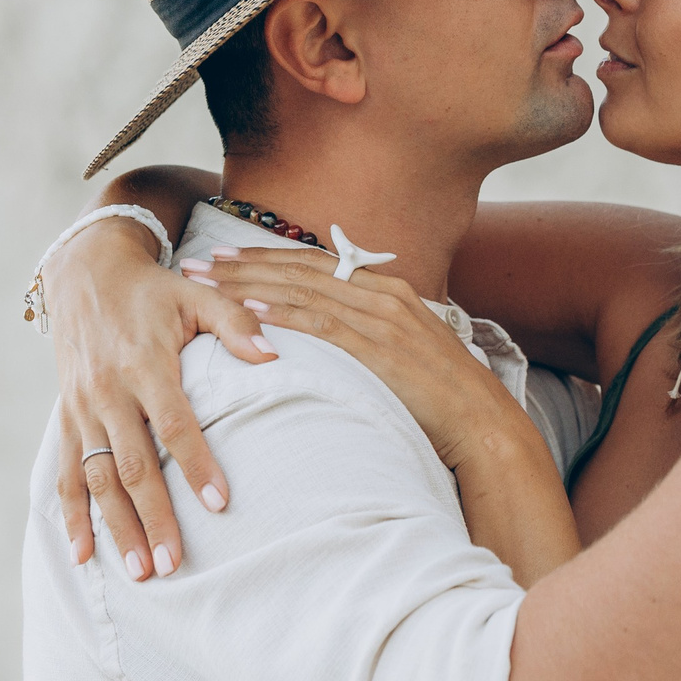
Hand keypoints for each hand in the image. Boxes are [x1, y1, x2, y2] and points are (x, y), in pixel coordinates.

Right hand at [48, 217, 273, 578]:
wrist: (85, 273)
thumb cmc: (154, 291)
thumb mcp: (197, 294)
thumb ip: (235, 323)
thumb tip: (274, 354)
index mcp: (144, 364)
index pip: (175, 423)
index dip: (196, 464)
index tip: (220, 503)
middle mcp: (107, 392)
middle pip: (133, 465)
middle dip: (152, 517)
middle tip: (172, 565)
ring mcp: (82, 409)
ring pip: (97, 478)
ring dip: (115, 528)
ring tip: (138, 572)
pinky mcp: (67, 418)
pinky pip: (65, 473)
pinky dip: (72, 515)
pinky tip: (83, 555)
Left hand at [196, 246, 526, 468]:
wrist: (482, 422)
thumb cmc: (445, 397)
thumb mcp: (410, 352)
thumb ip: (374, 336)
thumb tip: (336, 339)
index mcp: (391, 291)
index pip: (316, 264)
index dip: (267, 257)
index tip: (227, 257)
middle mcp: (384, 295)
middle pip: (300, 270)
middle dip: (244, 265)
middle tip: (199, 263)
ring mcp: (382, 320)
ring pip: (301, 291)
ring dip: (247, 284)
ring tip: (205, 283)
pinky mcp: (378, 349)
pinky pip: (320, 325)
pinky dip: (281, 313)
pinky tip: (246, 309)